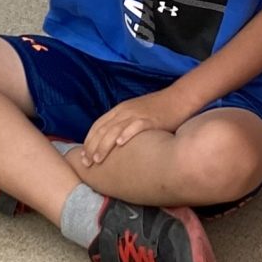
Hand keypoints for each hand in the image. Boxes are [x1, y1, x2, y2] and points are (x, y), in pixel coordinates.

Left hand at [80, 89, 202, 166]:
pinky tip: (120, 144)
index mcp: (119, 110)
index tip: (83, 156)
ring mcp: (137, 115)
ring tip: (97, 159)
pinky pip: (135, 127)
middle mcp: (125, 111)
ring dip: (104, 145)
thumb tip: (112, 143)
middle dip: (92, 147)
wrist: (179, 98)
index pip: (98, 126)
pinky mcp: (150, 119)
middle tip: (86, 163)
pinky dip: (126, 134)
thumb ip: (123, 124)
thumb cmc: (158, 109)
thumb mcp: (135, 113)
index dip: (88, 141)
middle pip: (103, 130)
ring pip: (115, 130)